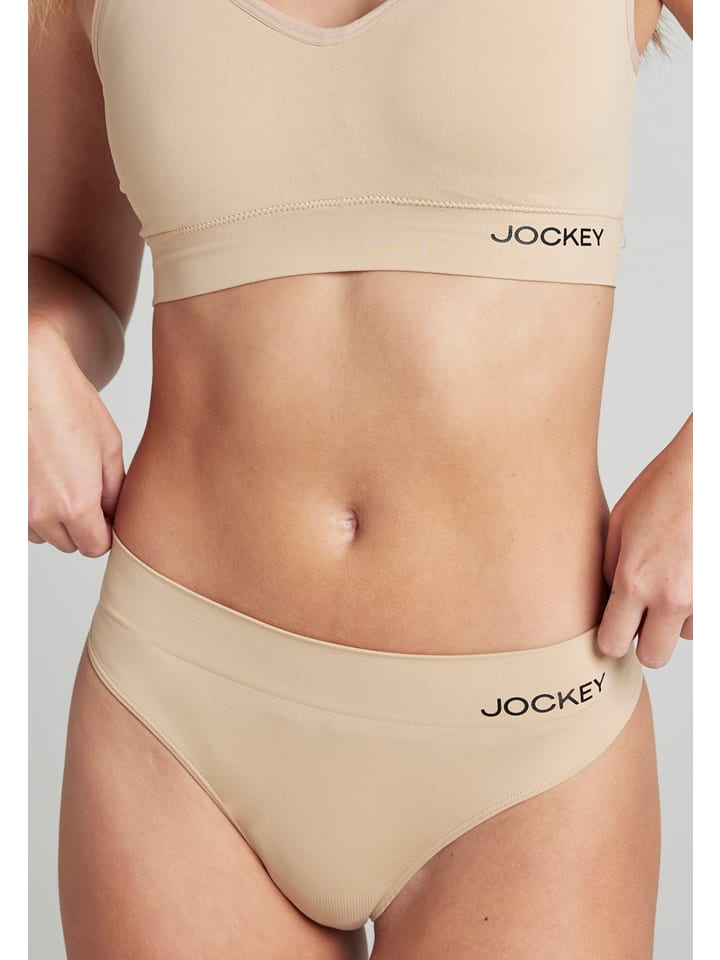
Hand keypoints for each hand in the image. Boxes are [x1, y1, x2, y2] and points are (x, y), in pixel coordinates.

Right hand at [28, 320, 124, 556]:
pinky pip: (19, 517)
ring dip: (53, 517)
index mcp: (76, 504)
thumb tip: (114, 515)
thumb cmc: (68, 402)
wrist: (26, 375)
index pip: (94, 547)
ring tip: (59, 478)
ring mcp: (15, 504)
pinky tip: (39, 476)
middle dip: (81, 525)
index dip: (105, 532)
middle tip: (85, 491)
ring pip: (41, 533)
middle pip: (68, 544)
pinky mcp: (2, 495)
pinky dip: (31, 506)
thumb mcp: (108, 446)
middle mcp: (41, 512)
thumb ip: (114, 491)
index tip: (107, 516)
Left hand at [597, 416, 691, 667]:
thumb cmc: (664, 488)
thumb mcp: (619, 526)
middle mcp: (673, 596)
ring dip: (677, 618)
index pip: (614, 643)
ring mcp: (705, 596)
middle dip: (645, 643)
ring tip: (673, 580)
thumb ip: (611, 570)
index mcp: (636, 581)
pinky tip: (692, 575)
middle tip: (642, 621)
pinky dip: (700, 604)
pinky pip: (708, 616)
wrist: (704, 471)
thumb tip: (610, 602)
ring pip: (686, 633)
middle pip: (654, 657)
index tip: (612, 633)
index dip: (610, 641)